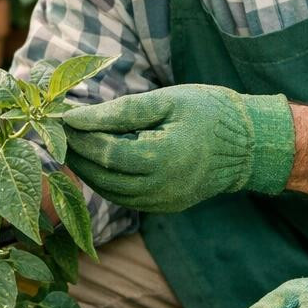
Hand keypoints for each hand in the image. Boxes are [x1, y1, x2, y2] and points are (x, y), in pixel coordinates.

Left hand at [59, 84, 294, 212]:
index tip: (59, 119)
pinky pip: (125, 197)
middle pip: (102, 176)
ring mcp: (163, 202)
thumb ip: (121, 111)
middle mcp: (161, 188)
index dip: (79, 137)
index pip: (105, 153)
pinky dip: (106, 180)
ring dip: (87, 169)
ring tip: (72, 144)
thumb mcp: (167, 100)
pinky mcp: (165, 206)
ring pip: (109, 192)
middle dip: (76, 154)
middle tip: (57, 132)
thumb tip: (77, 117)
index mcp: (162, 159)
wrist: (250, 144)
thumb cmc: (210, 112)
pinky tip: (97, 160)